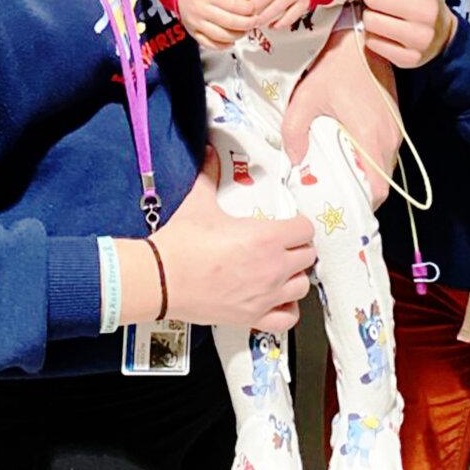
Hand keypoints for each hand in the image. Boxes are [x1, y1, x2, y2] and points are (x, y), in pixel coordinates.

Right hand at [152, 148, 315, 331]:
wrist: (160, 279)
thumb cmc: (181, 244)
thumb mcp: (199, 202)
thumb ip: (210, 174)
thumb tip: (210, 151)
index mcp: (266, 237)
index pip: (305, 229)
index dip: (298, 224)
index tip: (288, 224)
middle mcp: (273, 268)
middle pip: (308, 256)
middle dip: (298, 248)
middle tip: (283, 244)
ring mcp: (266, 295)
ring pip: (303, 285)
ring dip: (295, 275)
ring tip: (281, 269)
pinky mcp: (253, 317)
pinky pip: (288, 318)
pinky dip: (288, 308)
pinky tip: (277, 298)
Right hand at [177, 0, 253, 49]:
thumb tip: (248, 7)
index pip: (234, 5)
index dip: (248, 9)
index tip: (254, 9)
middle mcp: (200, 8)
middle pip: (230, 22)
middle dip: (247, 23)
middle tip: (254, 21)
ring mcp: (195, 22)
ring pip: (222, 36)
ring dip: (238, 35)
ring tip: (245, 30)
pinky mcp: (193, 32)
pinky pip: (210, 44)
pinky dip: (224, 45)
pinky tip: (232, 40)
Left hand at [280, 24, 402, 205]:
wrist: (358, 38)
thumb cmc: (332, 68)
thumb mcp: (305, 99)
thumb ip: (295, 132)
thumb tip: (295, 162)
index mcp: (369, 135)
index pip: (378, 188)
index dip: (363, 204)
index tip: (341, 207)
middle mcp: (389, 136)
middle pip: (382, 182)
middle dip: (361, 193)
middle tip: (335, 195)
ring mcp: (395, 128)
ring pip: (385, 167)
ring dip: (367, 176)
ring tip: (340, 178)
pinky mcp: (394, 120)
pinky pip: (385, 151)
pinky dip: (371, 161)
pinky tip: (349, 157)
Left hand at [358, 0, 455, 68]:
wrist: (441, 33)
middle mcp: (425, 11)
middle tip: (378, 1)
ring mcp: (419, 37)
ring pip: (370, 21)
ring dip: (370, 18)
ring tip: (382, 16)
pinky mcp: (409, 58)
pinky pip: (373, 44)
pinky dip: (373, 38)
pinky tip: (385, 34)